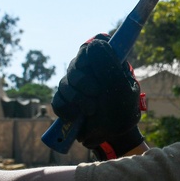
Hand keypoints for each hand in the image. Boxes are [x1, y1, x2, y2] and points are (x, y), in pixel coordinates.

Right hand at [52, 35, 144, 158]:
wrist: (113, 136)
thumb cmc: (122, 110)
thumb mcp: (121, 88)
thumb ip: (108, 65)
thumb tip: (92, 44)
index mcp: (106, 63)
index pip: (94, 44)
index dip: (90, 51)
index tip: (93, 64)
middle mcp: (90, 71)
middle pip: (75, 64)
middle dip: (83, 81)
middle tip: (96, 93)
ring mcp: (76, 86)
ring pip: (65, 83)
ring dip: (77, 98)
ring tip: (91, 110)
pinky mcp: (66, 102)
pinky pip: (58, 100)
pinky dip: (67, 109)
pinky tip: (78, 117)